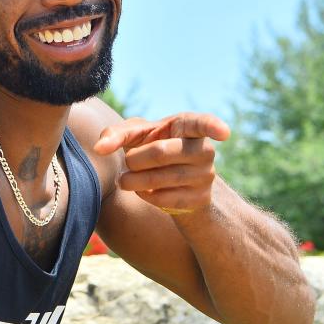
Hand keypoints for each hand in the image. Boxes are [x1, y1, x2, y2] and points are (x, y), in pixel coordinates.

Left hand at [94, 113, 230, 214]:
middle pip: (161, 153)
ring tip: (125, 180)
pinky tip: (143, 191)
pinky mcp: (201, 200)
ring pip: (160, 179)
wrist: (169, 182)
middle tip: (127, 162)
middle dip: (135, 159)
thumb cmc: (149, 145)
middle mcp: (203, 150)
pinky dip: (146, 195)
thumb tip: (99, 148)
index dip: (213, 126)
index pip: (203, 123)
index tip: (224, 132)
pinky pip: (165, 199)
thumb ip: (115, 134)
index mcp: (188, 126)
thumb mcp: (135, 134)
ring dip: (134, 181)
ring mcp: (206, 176)